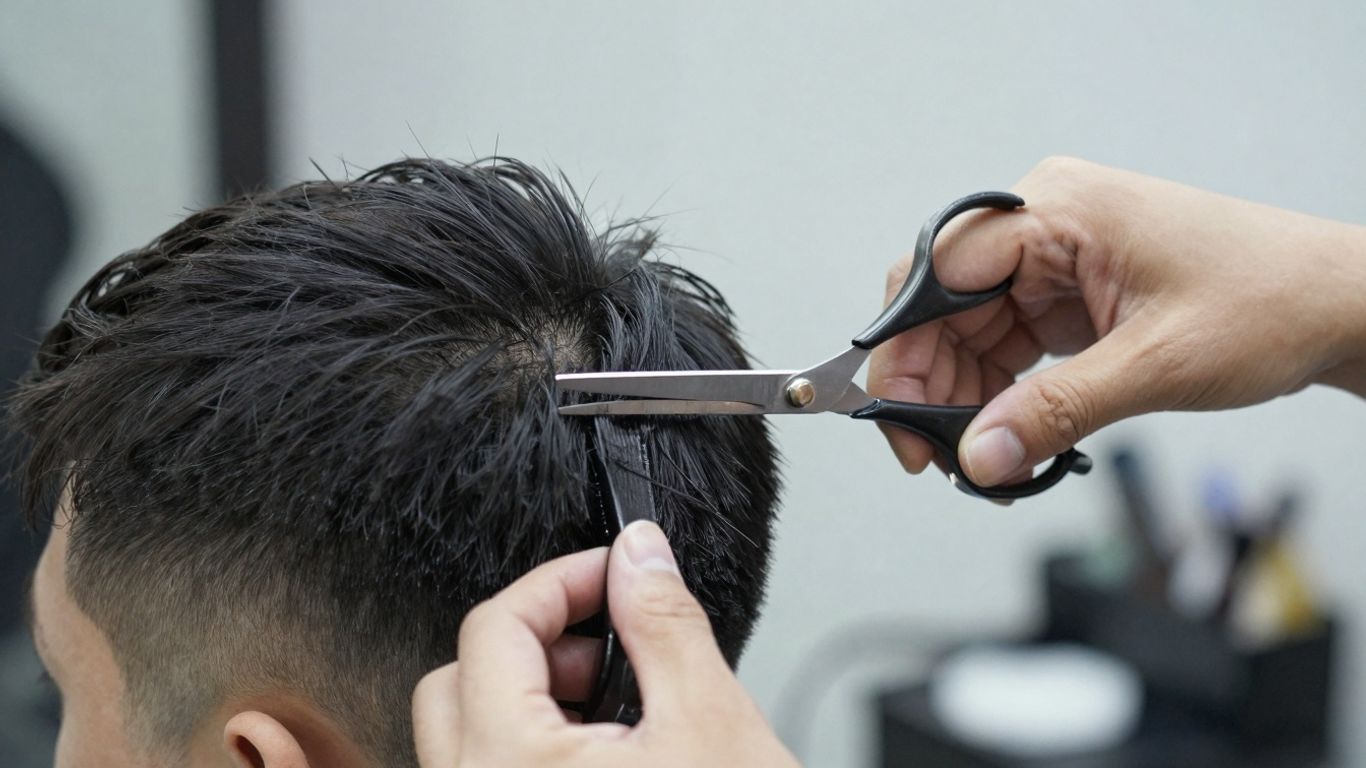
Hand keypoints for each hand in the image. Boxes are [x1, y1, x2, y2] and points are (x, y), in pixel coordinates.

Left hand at [412, 521, 797, 766]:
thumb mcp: (710, 724)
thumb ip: (663, 624)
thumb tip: (638, 554)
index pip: (493, 629)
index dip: (560, 582)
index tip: (613, 574)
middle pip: (456, 681)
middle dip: (536, 643)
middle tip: (611, 646)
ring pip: (465, 738)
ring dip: (531, 699)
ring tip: (617, 713)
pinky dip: (533, 750)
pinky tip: (607, 761)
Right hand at [870, 157, 1365, 486]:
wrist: (1335, 306)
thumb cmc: (1269, 299)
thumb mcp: (1154, 364)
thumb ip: (1055, 412)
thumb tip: (978, 456)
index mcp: (1054, 209)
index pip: (935, 274)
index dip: (904, 350)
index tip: (895, 415)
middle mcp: (1042, 226)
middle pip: (941, 307)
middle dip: (929, 384)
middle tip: (931, 455)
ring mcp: (1053, 261)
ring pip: (966, 333)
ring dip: (962, 398)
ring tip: (979, 458)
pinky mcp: (1067, 295)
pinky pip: (1004, 346)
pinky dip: (998, 396)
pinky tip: (1004, 435)